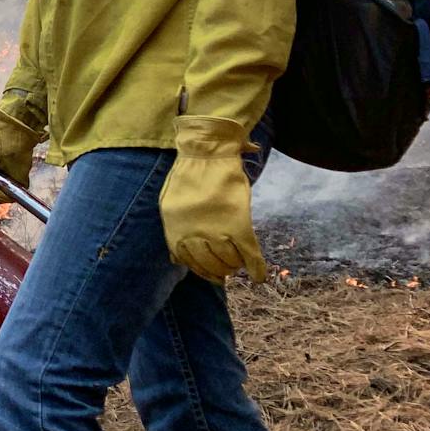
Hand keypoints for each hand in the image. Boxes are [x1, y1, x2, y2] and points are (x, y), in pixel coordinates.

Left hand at [161, 115, 266, 283]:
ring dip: (234, 265)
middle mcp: (192, 234)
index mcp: (174, 228)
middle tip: (227, 269)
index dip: (200, 270)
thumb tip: (177, 259)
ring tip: (238, 263)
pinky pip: (248, 254)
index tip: (209, 274)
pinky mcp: (237, 224)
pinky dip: (256, 267)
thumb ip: (175, 231)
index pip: (186, 261)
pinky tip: (259, 277)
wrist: (206, 154)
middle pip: (209, 264)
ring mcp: (215, 230)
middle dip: (219, 270)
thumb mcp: (170, 204)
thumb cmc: (188, 175)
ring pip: (229, 261)